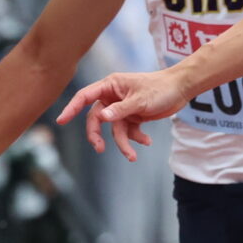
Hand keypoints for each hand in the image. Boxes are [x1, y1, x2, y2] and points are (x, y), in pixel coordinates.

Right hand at [56, 67, 189, 161]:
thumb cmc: (161, 89)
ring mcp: (123, 108)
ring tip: (132, 157)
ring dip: (123, 143)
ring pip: (115, 129)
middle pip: (97, 118)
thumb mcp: (141, 100)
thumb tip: (102, 117)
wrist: (182, 90)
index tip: (61, 120)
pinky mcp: (134, 116)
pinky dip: (136, 138)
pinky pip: (129, 131)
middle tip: (100, 148)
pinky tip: (147, 141)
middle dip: (97, 135)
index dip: (72, 108)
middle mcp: (113, 97)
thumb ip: (121, 110)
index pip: (85, 97)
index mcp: (110, 86)